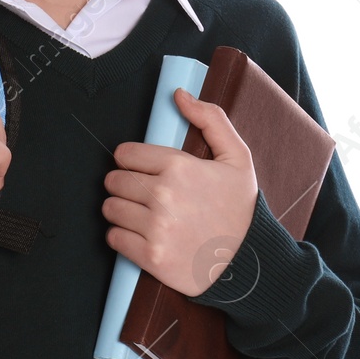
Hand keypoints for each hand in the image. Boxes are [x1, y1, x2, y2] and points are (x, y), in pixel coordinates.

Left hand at [102, 88, 257, 296]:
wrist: (249, 263)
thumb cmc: (242, 210)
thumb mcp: (237, 158)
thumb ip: (210, 120)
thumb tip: (179, 95)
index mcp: (179, 167)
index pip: (125, 154)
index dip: (131, 160)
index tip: (141, 169)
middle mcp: (163, 196)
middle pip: (114, 181)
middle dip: (124, 184)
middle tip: (142, 193)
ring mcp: (156, 228)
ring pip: (110, 209)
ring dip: (120, 210)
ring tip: (141, 213)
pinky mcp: (151, 257)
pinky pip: (113, 238)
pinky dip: (121, 236)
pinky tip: (140, 234)